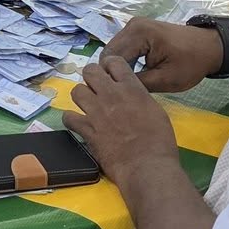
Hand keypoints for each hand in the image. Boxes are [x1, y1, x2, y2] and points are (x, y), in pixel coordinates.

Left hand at [64, 57, 179, 183]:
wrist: (147, 166)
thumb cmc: (160, 142)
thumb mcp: (156, 111)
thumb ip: (140, 97)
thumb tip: (131, 95)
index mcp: (132, 88)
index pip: (114, 61)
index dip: (109, 66)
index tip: (110, 74)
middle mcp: (111, 95)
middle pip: (90, 71)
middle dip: (91, 77)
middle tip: (96, 88)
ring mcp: (96, 111)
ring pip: (76, 91)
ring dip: (81, 97)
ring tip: (87, 106)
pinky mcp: (87, 130)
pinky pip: (68, 117)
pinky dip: (72, 120)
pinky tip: (79, 124)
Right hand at [100, 17, 223, 93]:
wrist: (210, 47)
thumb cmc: (191, 63)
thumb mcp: (166, 80)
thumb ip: (137, 83)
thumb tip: (113, 88)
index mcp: (138, 33)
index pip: (111, 58)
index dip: (110, 77)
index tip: (117, 95)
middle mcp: (132, 25)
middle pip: (109, 53)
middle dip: (112, 72)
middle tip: (122, 92)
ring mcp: (134, 25)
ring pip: (114, 51)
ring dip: (118, 67)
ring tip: (127, 84)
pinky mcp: (137, 30)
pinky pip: (122, 47)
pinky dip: (124, 61)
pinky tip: (133, 75)